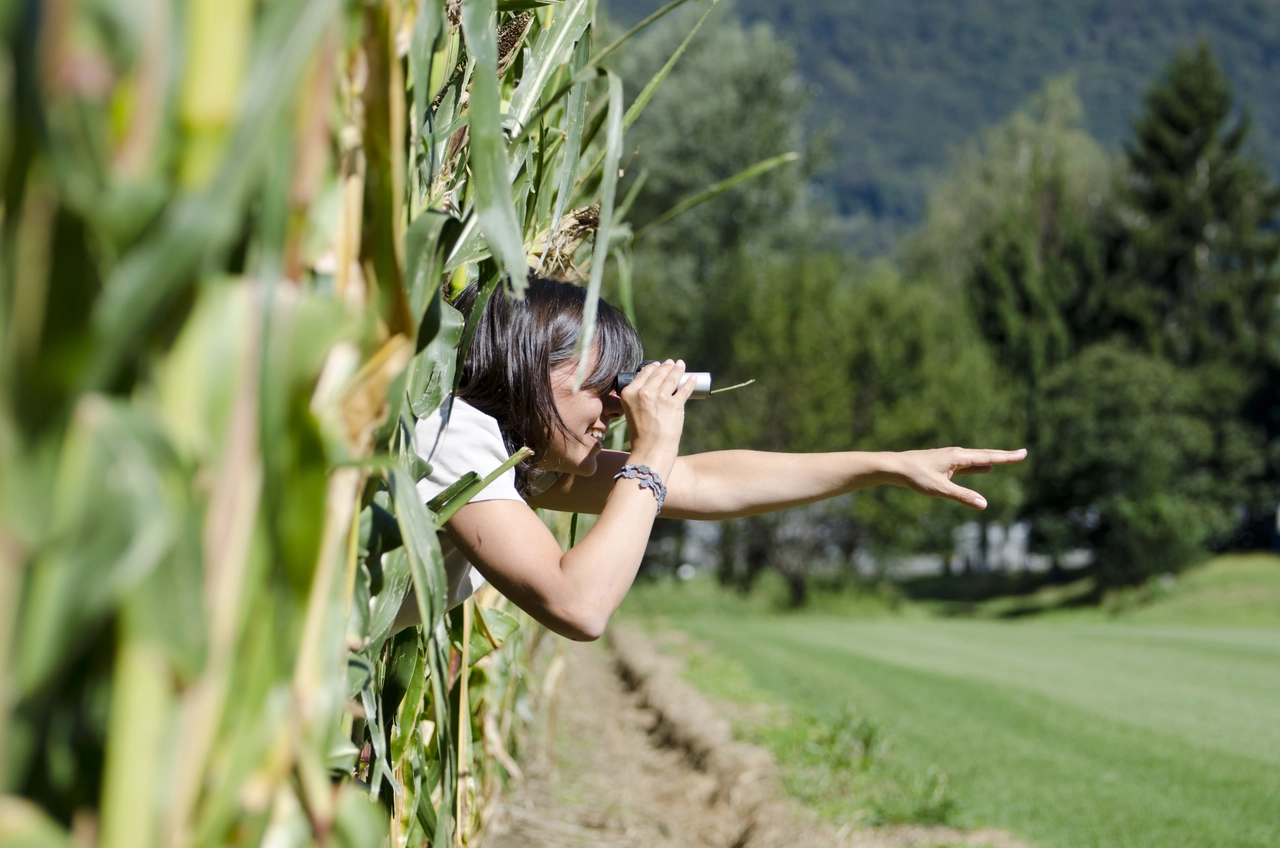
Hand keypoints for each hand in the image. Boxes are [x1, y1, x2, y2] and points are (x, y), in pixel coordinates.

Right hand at [618, 359, 696, 473]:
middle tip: (672, 363)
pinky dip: (690, 382)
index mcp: (630, 393)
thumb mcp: (631, 411)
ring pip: (672, 377)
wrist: (651, 449)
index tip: (659, 364)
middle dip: (667, 366)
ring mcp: (661, 397)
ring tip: (681, 365)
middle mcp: (644, 392)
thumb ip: (638, 397)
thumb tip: (653, 386)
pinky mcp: (675, 404)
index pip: (644, 372)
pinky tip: (692, 378)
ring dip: (678, 369)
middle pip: (659, 372)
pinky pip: (685, 389)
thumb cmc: (641, 434)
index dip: (653, 366)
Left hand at [887, 447, 1026, 508]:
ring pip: (977, 460)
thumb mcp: (940, 489)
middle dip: (1004, 456)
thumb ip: (962, 496)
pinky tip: (983, 468)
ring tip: (1006, 460)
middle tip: (1022, 454)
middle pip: (985, 455)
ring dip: (992, 460)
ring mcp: (950, 458)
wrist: (894, 467)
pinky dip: (979, 466)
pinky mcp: (944, 464)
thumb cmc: (915, 476)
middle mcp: (956, 454)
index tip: (1023, 453)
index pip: (988, 457)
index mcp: (958, 457)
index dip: (1007, 457)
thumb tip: (983, 504)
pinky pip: (968, 465)